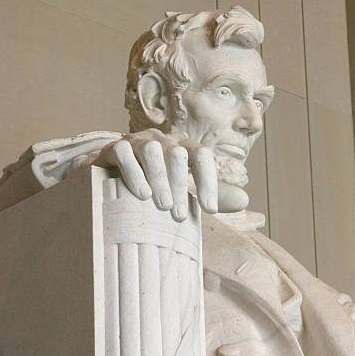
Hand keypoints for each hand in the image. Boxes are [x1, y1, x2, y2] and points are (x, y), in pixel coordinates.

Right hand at [94, 128, 217, 219]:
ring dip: (159, 178)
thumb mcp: (184, 191)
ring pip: (152, 151)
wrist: (109, 179)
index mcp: (182, 149)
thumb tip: (245, 201)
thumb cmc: (155, 186)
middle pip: (177, 154)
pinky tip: (141, 194)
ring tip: (161, 205)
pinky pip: (125, 153)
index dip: (209, 181)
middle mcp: (162, 140)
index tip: (210, 210)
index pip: (202, 156)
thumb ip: (212, 195)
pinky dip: (134, 173)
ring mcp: (138, 141)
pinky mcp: (114, 147)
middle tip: (177, 215)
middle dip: (180, 184)